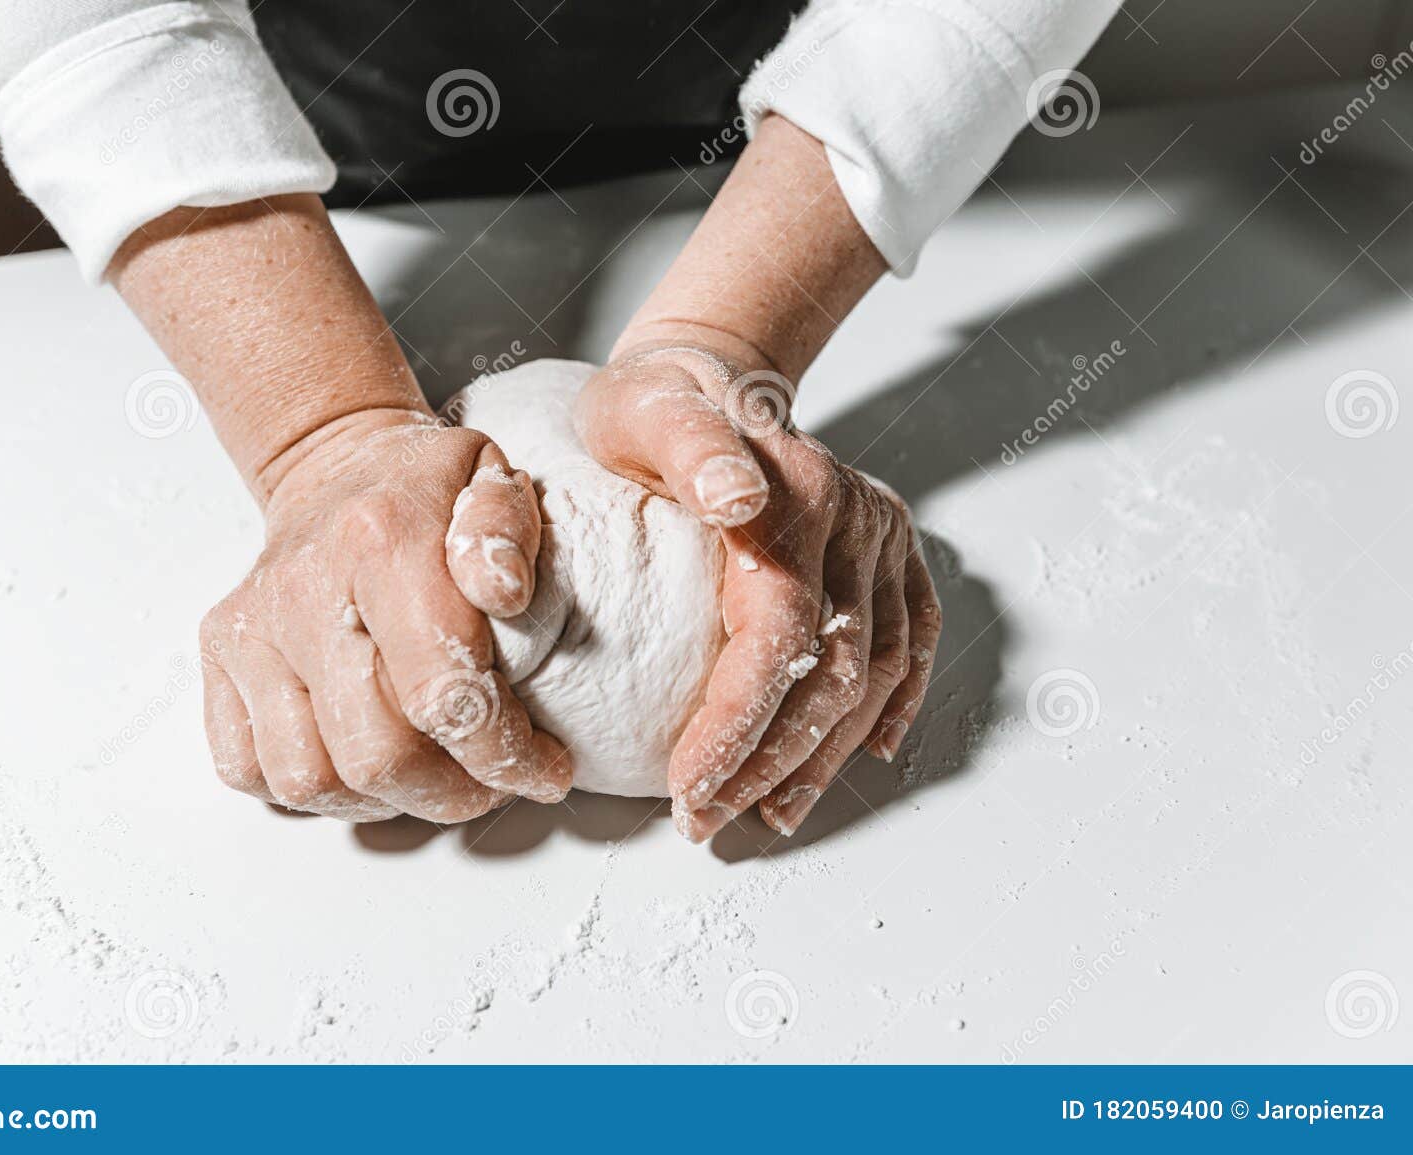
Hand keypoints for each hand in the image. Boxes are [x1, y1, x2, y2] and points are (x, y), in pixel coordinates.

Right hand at [199, 413, 572, 821]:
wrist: (335, 467)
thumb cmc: (425, 491)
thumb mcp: (491, 480)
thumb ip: (506, 529)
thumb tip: (505, 592)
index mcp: (381, 541)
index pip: (442, 693)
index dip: (503, 755)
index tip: (543, 769)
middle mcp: (304, 590)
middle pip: (377, 755)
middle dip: (453, 793)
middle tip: (495, 781)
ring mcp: (253, 629)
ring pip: (310, 780)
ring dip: (386, 802)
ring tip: (434, 776)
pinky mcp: (220, 657)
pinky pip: (250, 769)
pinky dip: (314, 791)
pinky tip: (366, 763)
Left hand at [575, 339, 940, 839]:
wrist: (706, 373)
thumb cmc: (656, 405)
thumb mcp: (644, 411)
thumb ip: (689, 449)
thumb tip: (739, 501)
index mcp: (797, 496)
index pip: (780, 638)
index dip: (738, 726)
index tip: (691, 790)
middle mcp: (856, 520)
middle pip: (833, 671)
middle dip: (770, 762)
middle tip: (707, 818)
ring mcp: (881, 537)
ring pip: (876, 672)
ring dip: (825, 755)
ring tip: (770, 810)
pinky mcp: (891, 550)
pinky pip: (915, 638)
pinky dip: (898, 703)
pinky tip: (867, 752)